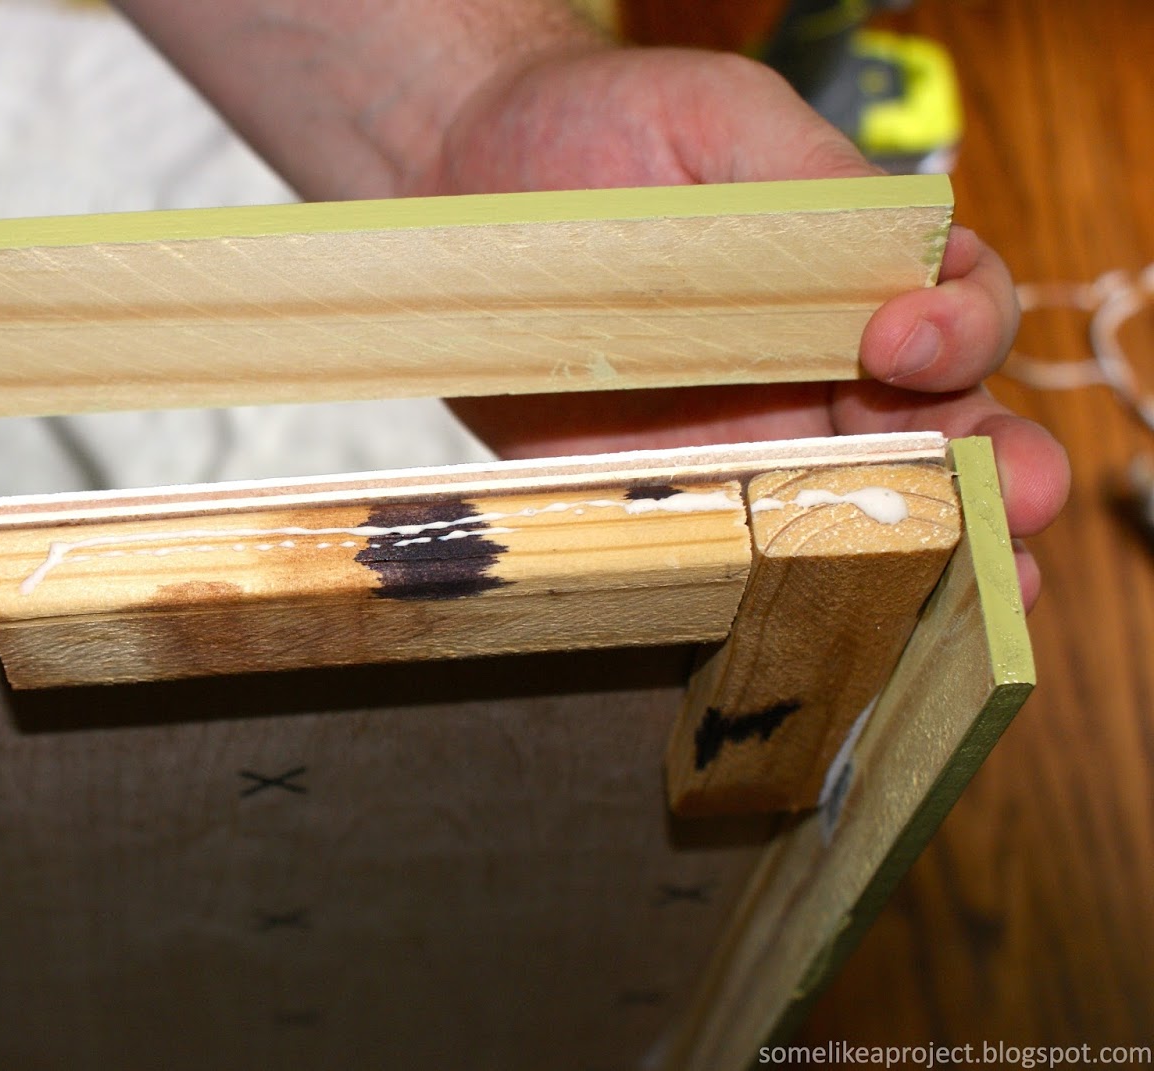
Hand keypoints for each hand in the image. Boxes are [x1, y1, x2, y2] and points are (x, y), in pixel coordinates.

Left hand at [407, 46, 1067, 608]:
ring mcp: (740, 445)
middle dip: (995, 470)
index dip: (958, 333)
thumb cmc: (599, 129)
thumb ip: (815, 178)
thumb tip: (908, 244)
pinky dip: (775, 587)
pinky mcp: (657, 495)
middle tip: (1016, 494)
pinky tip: (810, 614)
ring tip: (965, 587)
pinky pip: (728, 551)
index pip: (956, 318)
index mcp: (856, 280)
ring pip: (854, 513)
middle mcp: (816, 373)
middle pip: (939, 435)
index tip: (899, 335)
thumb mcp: (718, 120)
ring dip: (922, 555)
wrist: (464, 180)